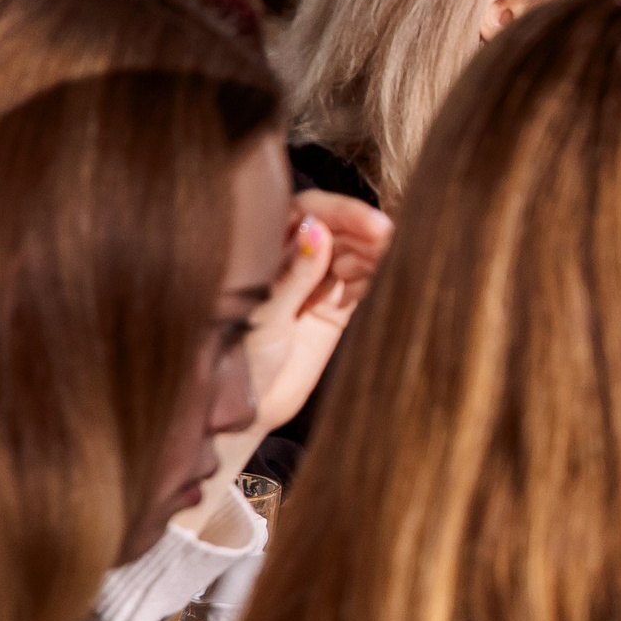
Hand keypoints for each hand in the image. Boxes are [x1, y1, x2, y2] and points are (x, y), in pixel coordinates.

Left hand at [241, 190, 393, 434]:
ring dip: (373, 252)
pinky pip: (363, 282)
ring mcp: (315, 283)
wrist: (244, 409)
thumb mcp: (262, 314)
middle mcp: (291, 259)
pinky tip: (380, 279)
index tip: (372, 223)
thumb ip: (293, 274)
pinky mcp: (335, 309)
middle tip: (387, 240)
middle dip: (363, 231)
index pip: (307, 212)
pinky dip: (376, 276)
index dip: (341, 212)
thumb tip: (317, 229)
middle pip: (336, 228)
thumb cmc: (233, 359)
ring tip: (387, 259)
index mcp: (262, 248)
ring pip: (353, 252)